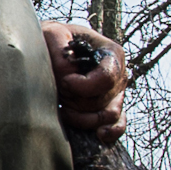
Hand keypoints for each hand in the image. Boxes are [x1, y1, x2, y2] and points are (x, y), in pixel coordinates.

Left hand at [41, 21, 127, 142]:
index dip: (83, 86)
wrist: (52, 48)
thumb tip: (69, 77)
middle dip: (74, 99)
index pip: (106, 78)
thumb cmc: (54, 40)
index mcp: (111, 53)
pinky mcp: (111, 109)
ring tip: (63, 104)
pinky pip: (118, 125)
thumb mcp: (53, 34)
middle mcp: (119, 75)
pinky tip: (99, 135)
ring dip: (80, 116)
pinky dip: (110, 132)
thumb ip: (60, 53)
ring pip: (106, 116)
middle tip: (58, 88)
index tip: (64, 82)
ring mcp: (117, 94)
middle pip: (101, 100)